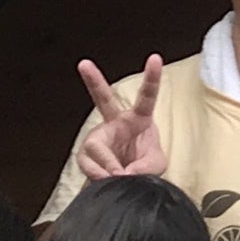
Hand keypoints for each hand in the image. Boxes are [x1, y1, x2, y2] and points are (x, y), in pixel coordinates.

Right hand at [75, 55, 168, 180]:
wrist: (125, 182)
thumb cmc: (143, 164)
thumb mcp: (156, 165)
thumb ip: (147, 167)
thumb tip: (122, 173)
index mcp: (138, 119)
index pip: (147, 97)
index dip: (152, 78)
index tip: (155, 58)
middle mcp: (115, 123)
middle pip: (103, 99)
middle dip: (93, 81)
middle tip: (83, 64)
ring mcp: (98, 138)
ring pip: (97, 148)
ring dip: (109, 166)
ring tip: (118, 176)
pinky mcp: (86, 155)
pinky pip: (90, 166)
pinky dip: (101, 177)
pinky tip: (107, 181)